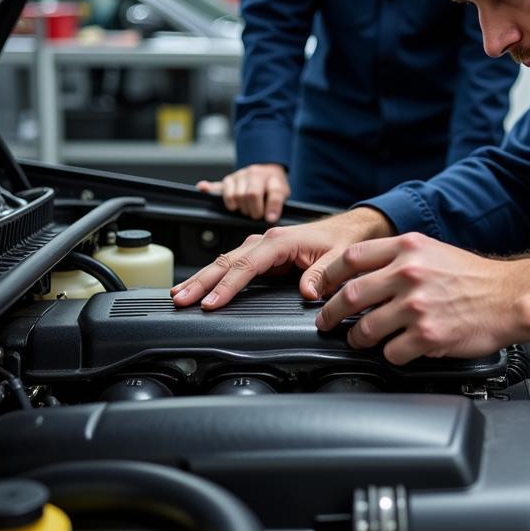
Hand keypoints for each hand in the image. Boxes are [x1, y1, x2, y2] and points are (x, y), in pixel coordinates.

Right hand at [171, 206, 392, 309]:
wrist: (348, 228)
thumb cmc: (342, 241)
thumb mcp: (339, 258)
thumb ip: (323, 275)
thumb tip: (307, 292)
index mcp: (281, 240)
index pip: (248, 264)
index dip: (228, 285)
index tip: (211, 302)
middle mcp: (267, 240)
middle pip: (227, 261)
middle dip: (202, 281)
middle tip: (181, 300)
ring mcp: (262, 246)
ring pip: (226, 261)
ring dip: (203, 278)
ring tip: (181, 295)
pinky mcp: (263, 254)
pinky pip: (233, 264)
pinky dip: (215, 275)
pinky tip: (201, 286)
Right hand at [196, 163, 289, 222]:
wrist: (267, 170)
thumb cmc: (273, 186)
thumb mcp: (283, 193)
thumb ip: (277, 204)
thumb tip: (271, 218)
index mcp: (273, 178)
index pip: (274, 192)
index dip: (272, 207)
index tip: (269, 218)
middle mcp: (256, 174)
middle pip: (251, 195)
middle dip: (254, 211)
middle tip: (256, 215)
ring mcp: (241, 176)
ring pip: (236, 195)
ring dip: (240, 207)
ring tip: (246, 209)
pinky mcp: (228, 180)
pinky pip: (217, 186)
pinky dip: (209, 188)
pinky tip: (202, 188)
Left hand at [309, 232, 515, 364]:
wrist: (508, 298)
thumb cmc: (474, 277)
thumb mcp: (433, 251)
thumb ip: (399, 257)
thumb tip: (364, 271)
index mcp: (408, 248)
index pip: (352, 258)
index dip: (329, 275)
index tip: (321, 288)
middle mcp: (409, 273)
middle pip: (349, 295)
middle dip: (330, 313)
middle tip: (327, 322)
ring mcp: (417, 305)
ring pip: (365, 328)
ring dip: (357, 338)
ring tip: (360, 339)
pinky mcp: (427, 335)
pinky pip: (391, 352)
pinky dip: (389, 354)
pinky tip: (396, 350)